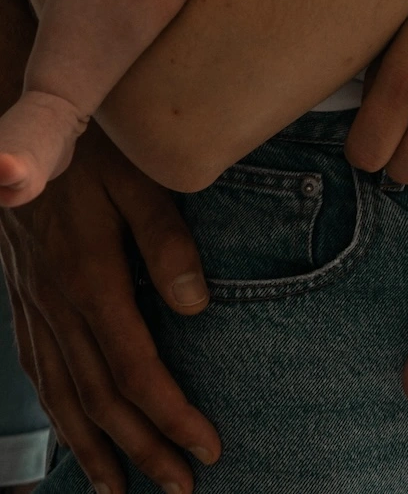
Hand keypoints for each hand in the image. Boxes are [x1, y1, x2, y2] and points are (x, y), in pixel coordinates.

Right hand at [0, 126, 219, 493]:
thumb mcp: (138, 177)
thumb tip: (197, 305)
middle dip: (142, 450)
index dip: (171, 416)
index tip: (206, 448)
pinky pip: (38, 374)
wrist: (20, 131)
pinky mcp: (22, 301)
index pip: (135, 370)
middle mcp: (56, 306)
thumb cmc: (88, 146)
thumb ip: (166, 240)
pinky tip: (73, 436)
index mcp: (89, 280)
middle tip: (181, 488)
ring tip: (122, 491)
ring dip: (94, 450)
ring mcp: (33, 307)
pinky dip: (57, 417)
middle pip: (100, 400)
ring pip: (62, 397)